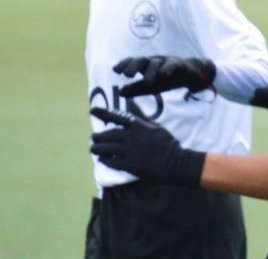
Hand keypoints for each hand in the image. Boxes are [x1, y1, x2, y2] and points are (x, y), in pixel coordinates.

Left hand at [89, 107, 205, 185]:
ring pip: (107, 149)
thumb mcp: (155, 125)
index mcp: (138, 125)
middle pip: (108, 134)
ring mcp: (130, 152)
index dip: (103, 113)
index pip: (117, 116)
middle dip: (99, 136)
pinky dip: (104, 160)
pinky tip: (102, 159)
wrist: (176, 162)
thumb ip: (140, 115)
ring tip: (93, 148)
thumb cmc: (166, 142)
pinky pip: (112, 162)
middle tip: (94, 137)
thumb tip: (130, 102)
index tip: (92, 111)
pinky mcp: (130, 166)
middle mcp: (132, 137)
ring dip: (97, 148)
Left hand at [113, 56, 216, 96]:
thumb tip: (120, 92)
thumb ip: (136, 88)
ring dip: (150, 71)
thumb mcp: (151, 86)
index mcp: (146, 65)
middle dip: (134, 65)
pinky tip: (164, 75)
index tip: (116, 70)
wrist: (191, 75)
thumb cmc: (168, 79)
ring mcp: (167, 61)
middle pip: (142, 60)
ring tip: (147, 83)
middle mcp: (154, 61)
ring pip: (156, 63)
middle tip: (127, 75)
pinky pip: (172, 64)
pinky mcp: (179, 64)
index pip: (133, 62)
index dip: (124, 64)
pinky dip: (167, 68)